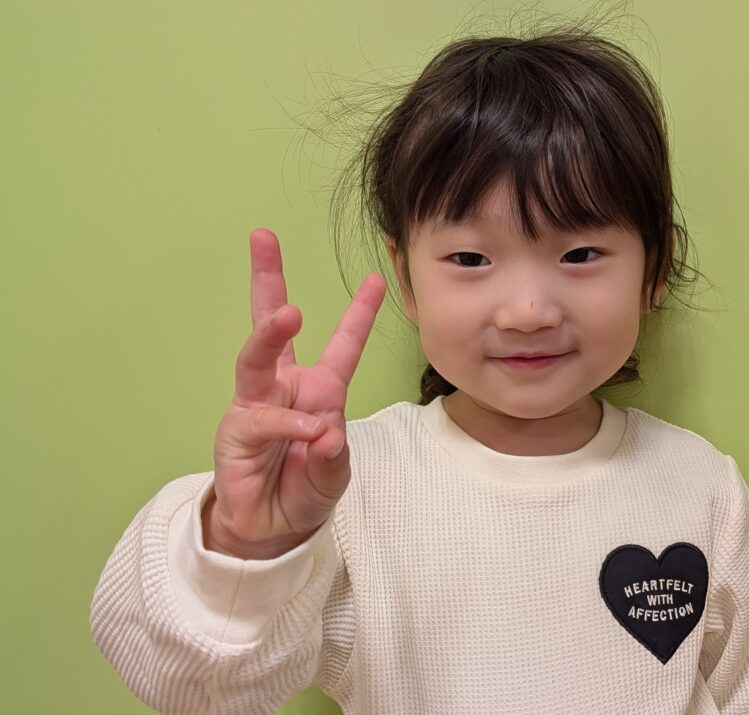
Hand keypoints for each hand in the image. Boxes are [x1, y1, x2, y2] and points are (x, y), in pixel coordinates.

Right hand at [205, 228, 385, 558]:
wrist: (271, 528)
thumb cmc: (304, 490)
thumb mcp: (334, 472)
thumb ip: (333, 454)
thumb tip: (325, 432)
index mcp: (318, 390)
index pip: (341, 344)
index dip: (357, 312)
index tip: (375, 278)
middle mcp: (284, 387)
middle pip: (272, 323)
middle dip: (267, 278)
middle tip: (263, 238)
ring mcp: (257, 404)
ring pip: (256, 357)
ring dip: (270, 332)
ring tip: (289, 313)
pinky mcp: (237, 431)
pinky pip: (264, 419)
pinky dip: (288, 425)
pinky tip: (309, 432)